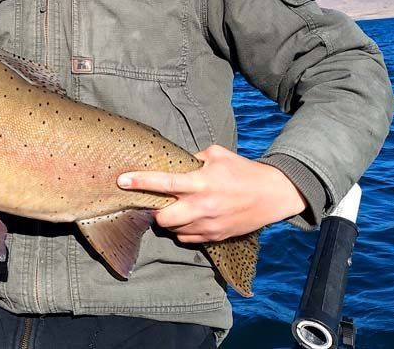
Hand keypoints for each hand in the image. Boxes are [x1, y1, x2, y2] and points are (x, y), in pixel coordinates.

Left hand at [117, 144, 306, 242]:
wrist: (272, 194)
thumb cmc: (242, 170)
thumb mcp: (216, 154)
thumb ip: (192, 158)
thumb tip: (173, 162)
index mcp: (200, 182)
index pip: (163, 182)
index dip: (140, 181)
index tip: (121, 180)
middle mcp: (202, 206)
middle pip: (163, 218)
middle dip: (154, 211)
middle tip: (156, 202)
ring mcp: (208, 225)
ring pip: (174, 231)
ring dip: (169, 221)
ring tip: (175, 209)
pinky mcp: (215, 236)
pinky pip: (187, 239)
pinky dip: (183, 231)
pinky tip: (188, 219)